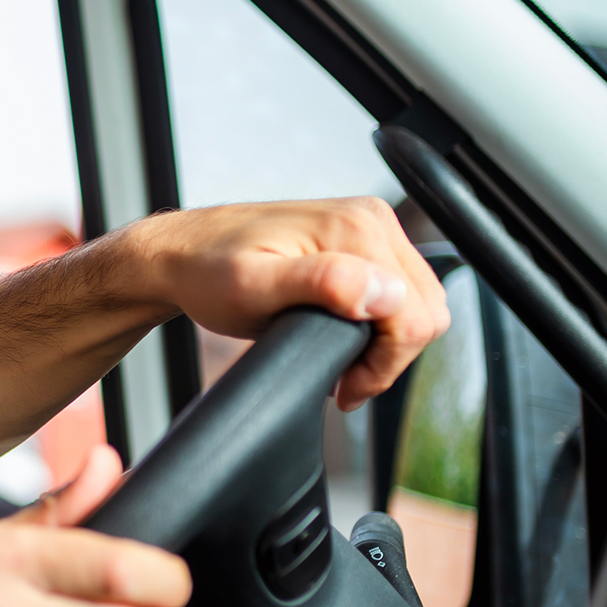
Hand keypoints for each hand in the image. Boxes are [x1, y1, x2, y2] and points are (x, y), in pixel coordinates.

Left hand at [132, 197, 449, 409]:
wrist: (181, 255)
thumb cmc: (207, 272)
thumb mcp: (254, 286)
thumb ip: (321, 284)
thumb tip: (381, 292)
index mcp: (356, 228)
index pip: (415, 315)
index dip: (385, 364)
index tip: (345, 387)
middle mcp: (370, 219)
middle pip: (425, 311)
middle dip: (389, 357)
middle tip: (343, 382)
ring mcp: (367, 227)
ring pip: (416, 305)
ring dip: (386, 344)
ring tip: (341, 363)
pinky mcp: (359, 241)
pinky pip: (398, 293)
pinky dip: (381, 326)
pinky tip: (344, 339)